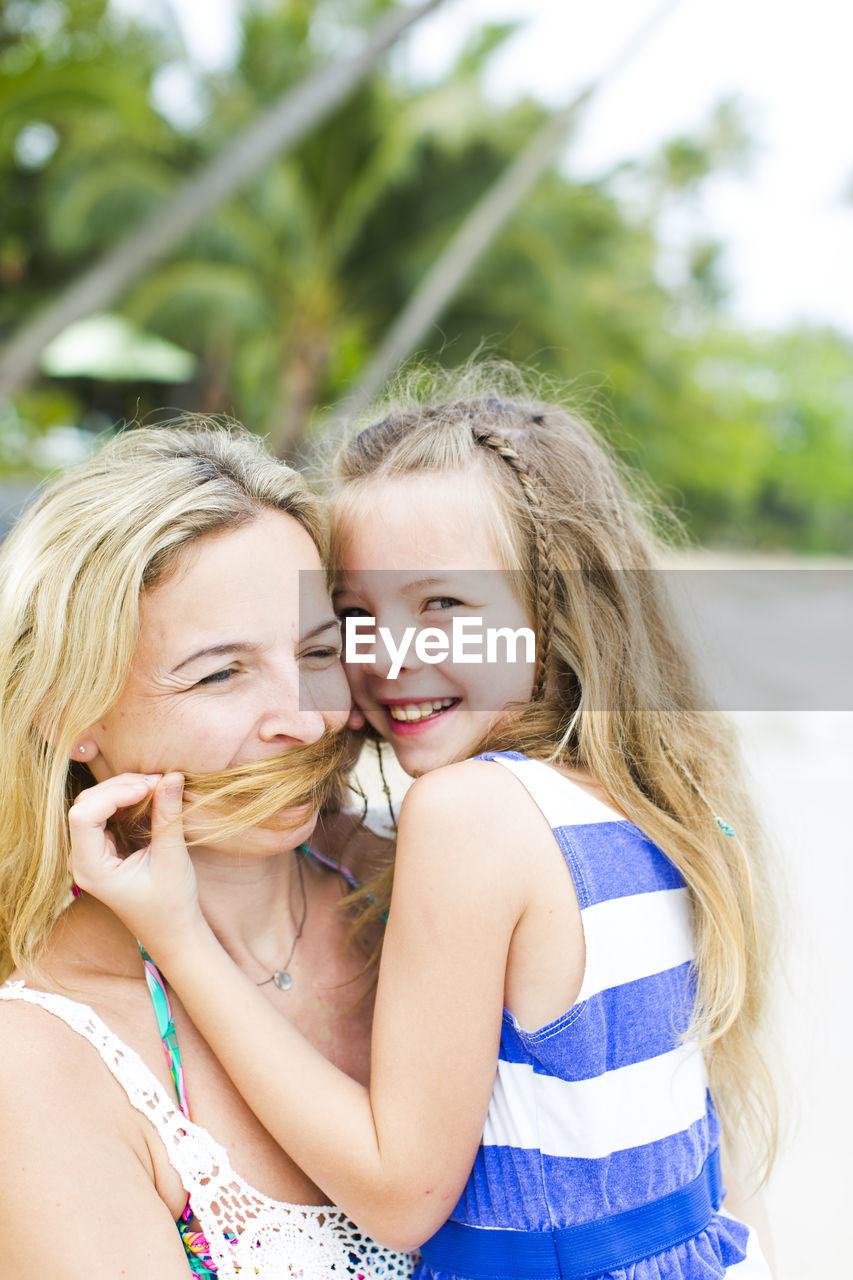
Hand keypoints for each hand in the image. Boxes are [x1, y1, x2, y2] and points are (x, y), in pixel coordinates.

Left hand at [69, 772, 203, 958]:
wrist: (172, 931)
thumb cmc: (171, 904)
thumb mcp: (171, 858)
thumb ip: (167, 816)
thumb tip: (172, 775)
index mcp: (90, 869)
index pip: (83, 815)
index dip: (114, 793)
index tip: (151, 787)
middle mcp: (81, 860)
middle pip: (86, 804)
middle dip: (120, 787)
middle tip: (159, 782)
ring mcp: (89, 853)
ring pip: (94, 804)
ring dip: (123, 790)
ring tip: (158, 787)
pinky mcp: (102, 848)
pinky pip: (104, 813)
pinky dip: (126, 800)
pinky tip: (149, 798)